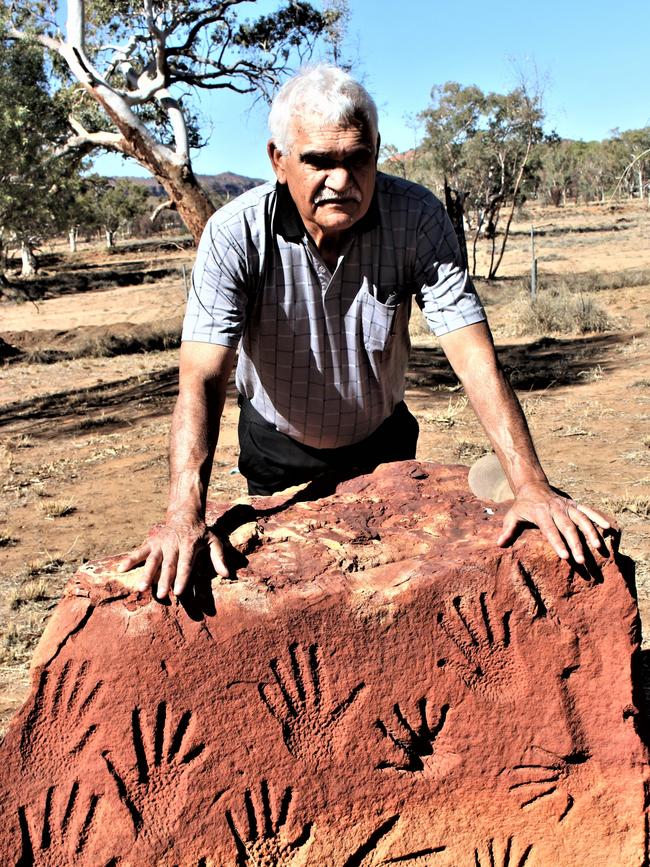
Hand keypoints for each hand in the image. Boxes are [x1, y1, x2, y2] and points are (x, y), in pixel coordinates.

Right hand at [116, 509, 228, 598]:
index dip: (182, 577)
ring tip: (141, 588)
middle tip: (160, 595)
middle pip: (168, 565)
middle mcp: (173, 544)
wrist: (184, 514)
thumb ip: (219, 557)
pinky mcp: (151, 543)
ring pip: (152, 560)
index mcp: (189, 545)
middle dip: (163, 580)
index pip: (185, 563)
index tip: (179, 591)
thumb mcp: (214, 540)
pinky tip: (120, 569)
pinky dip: (129, 560)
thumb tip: (227, 574)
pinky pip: (139, 552)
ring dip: (146, 574)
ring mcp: (160, 544)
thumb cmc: (200, 532)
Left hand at [497, 481, 611, 563]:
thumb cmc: (522, 506)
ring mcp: (567, 506)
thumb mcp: (512, 516)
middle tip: (582, 560)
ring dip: (590, 533)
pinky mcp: (575, 505)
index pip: (550, 530)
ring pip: (581, 519)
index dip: (557, 543)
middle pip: (568, 528)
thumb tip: (499, 544)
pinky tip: (608, 528)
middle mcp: (556, 509)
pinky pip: (589, 511)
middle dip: (576, 544)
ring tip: (598, 548)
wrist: (533, 486)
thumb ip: (507, 530)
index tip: (565, 556)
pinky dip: (598, 518)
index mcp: (541, 513)